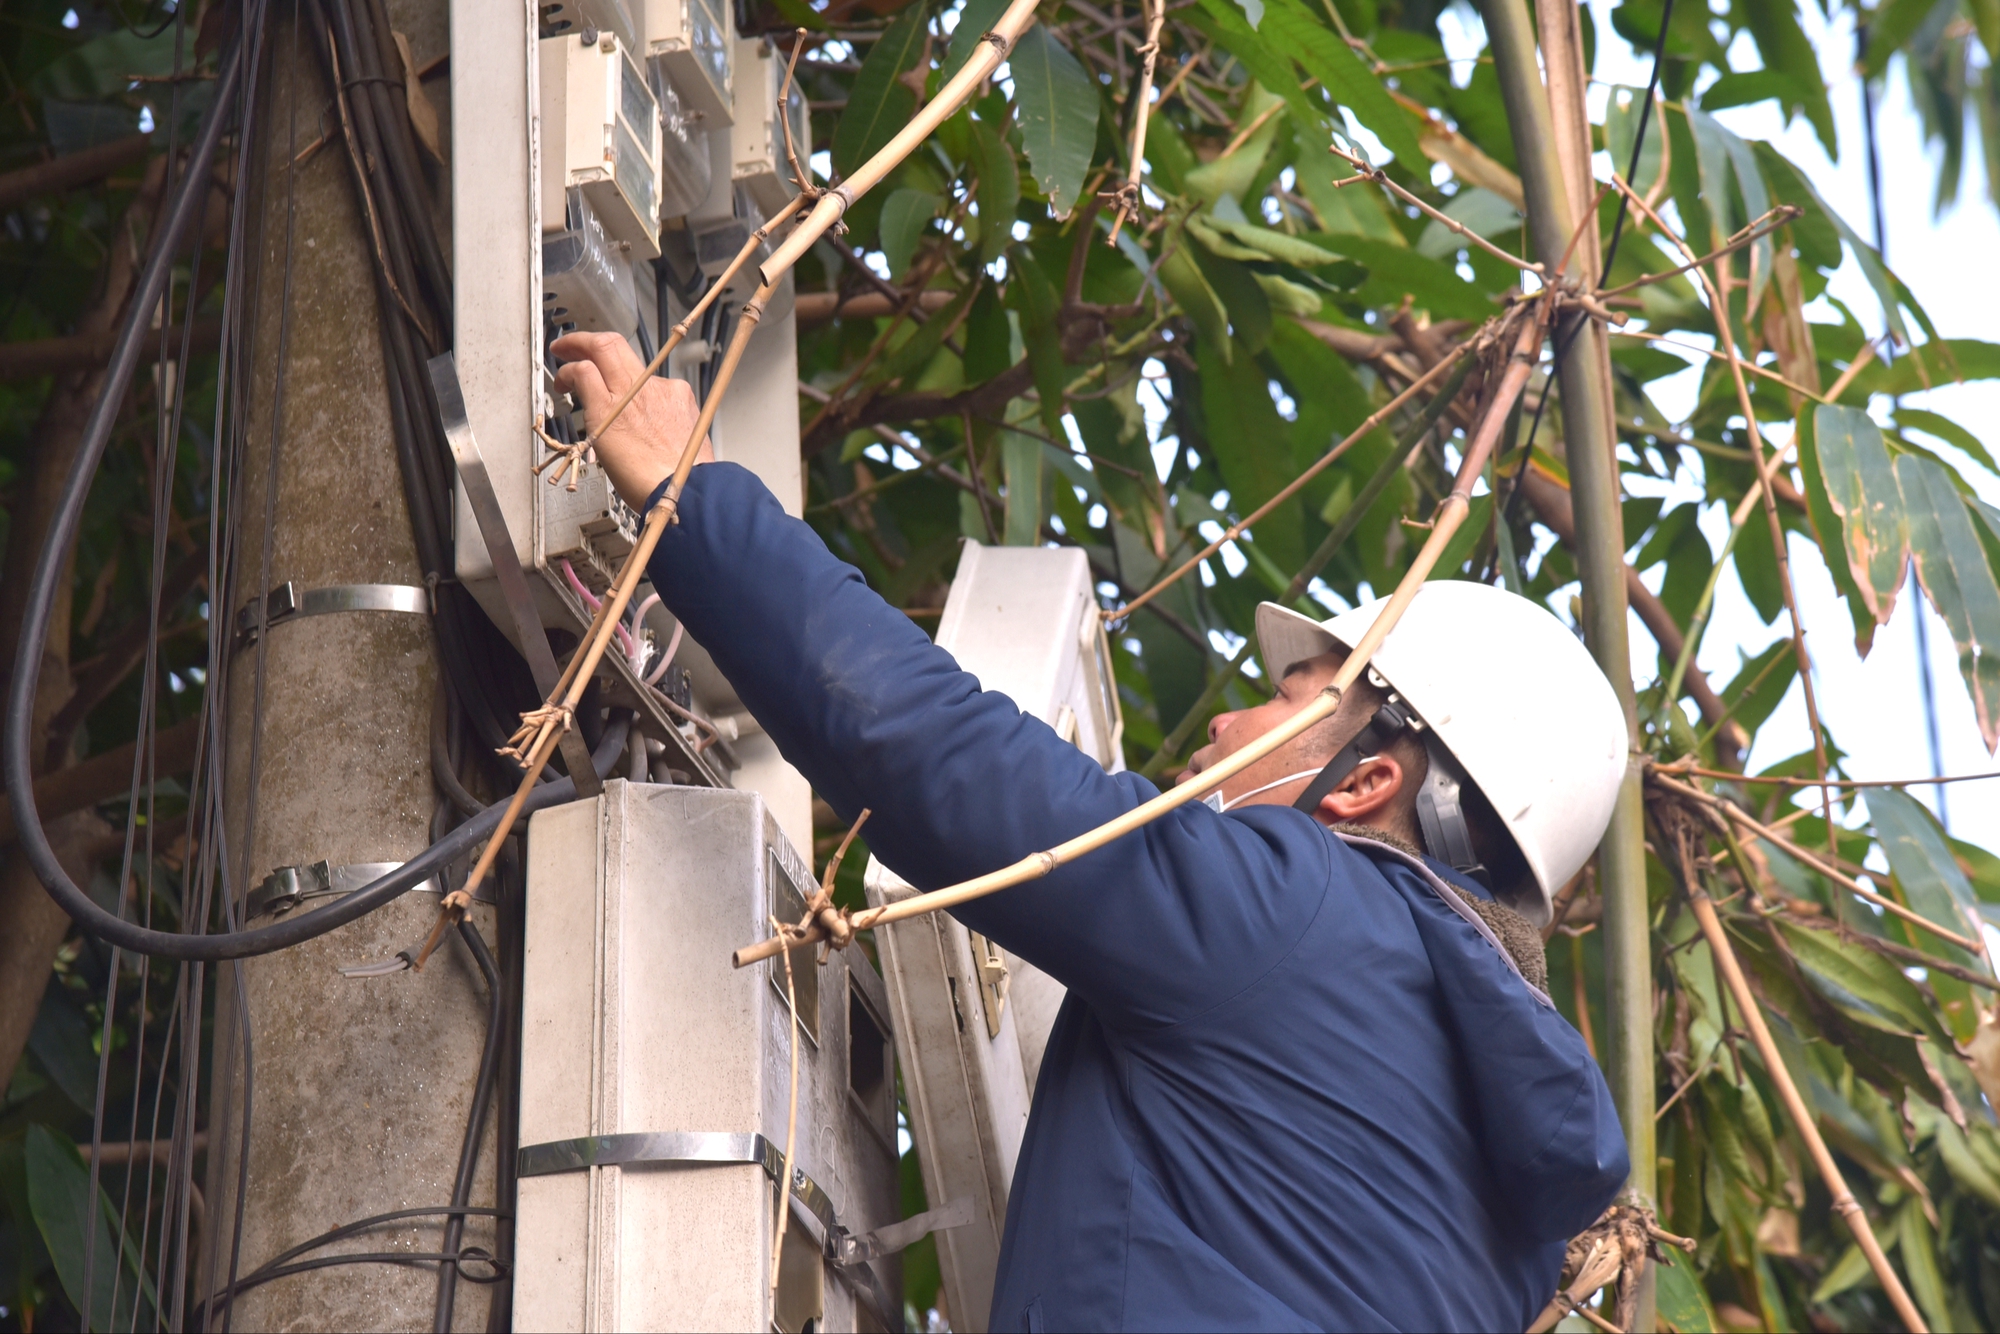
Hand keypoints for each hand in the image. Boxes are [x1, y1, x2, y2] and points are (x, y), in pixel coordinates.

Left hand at [549, 331, 709, 509]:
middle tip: (575, 347)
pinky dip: (569, 373)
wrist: (689, 492)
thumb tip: (658, 438)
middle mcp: (655, 387)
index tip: (612, 378)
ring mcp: (631, 394)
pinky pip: (583, 374)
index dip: (622, 373)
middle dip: (591, 341)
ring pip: (601, 349)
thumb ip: (671, 431)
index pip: (646, 374)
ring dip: (576, 349)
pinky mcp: (607, 408)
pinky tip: (563, 383)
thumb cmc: (686, 480)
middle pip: (618, 346)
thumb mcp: (690, 444)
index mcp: (677, 396)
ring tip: (563, 360)